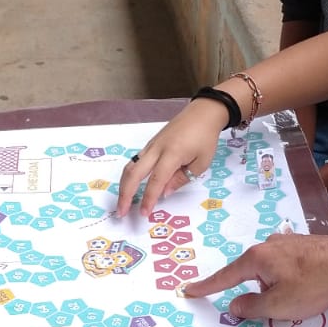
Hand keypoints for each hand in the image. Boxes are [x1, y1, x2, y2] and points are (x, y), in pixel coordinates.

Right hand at [114, 100, 226, 216]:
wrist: (203, 113)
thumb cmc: (206, 137)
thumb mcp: (201, 162)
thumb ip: (181, 179)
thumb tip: (164, 192)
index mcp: (172, 154)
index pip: (156, 181)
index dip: (148, 199)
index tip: (144, 213)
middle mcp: (157, 149)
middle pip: (133, 173)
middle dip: (125, 194)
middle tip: (121, 212)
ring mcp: (151, 145)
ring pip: (130, 166)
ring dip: (124, 185)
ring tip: (122, 202)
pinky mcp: (151, 143)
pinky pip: (136, 160)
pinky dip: (130, 175)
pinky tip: (130, 186)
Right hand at [181, 232, 327, 321]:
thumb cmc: (313, 285)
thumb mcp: (278, 306)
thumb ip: (251, 307)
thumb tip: (235, 305)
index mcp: (257, 259)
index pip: (225, 277)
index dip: (207, 286)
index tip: (188, 290)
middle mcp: (269, 245)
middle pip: (252, 274)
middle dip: (261, 293)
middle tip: (281, 305)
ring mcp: (288, 242)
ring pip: (272, 271)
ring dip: (280, 287)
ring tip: (304, 296)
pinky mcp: (305, 244)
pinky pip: (288, 266)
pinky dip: (293, 279)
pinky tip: (310, 285)